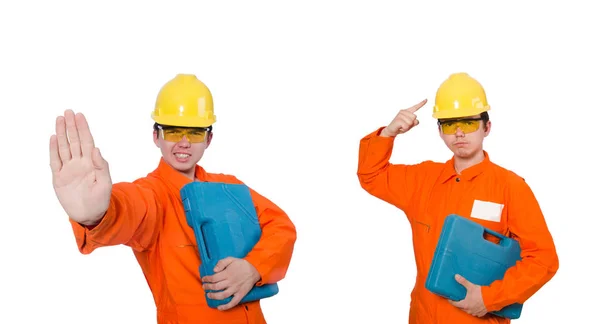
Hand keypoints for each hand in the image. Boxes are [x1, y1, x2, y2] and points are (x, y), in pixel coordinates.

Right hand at [50, 110, 111, 225]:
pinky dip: (53, 149)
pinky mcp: (59, 177)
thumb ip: (101, 166)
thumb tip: (96, 149)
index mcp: (91, 162)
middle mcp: (79, 163)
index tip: (80, 115)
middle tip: (68, 111)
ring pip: (64, 147)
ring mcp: (68, 169)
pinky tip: (54, 138)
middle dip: (71, 126)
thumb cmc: (100, 199)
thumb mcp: (105, 183)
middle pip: (74, 141)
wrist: (90, 215)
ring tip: (60, 119)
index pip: (86, 141)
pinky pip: (55, 161)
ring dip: (62, 133)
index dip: (83, 128)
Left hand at [201, 257, 260, 310]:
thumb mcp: (232, 259)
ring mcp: (235, 289)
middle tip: (204, 287)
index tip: (204, 279)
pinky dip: (226, 306)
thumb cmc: (242, 264)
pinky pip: (233, 302)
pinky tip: (220, 307)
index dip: (207, 279)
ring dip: (213, 296)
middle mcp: (230, 282)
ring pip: (222, 295)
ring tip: (208, 295)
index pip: (214, 278)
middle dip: (208, 287)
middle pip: (216, 287)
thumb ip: (222, 262)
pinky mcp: (240, 294)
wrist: (255, 270)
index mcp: (228, 273)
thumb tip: (214, 270)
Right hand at [380, 99, 426, 136]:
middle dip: (411, 124)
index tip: (426, 99)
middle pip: (414, 117)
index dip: (421, 104)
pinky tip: (400, 127)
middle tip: (404, 125)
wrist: (391, 131)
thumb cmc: (400, 127)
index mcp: (407, 112)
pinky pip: (406, 126)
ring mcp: (400, 115)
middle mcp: (403, 112)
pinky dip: (404, 129)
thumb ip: (414, 123)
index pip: (415, 107)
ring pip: (411, 122)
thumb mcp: (409, 125)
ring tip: (402, 126)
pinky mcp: (398, 119)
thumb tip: (416, 121)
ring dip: (407, 127)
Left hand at [449, 274, 487, 316]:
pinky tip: (475, 306)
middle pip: (461, 308)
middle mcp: (469, 310)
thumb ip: (463, 281)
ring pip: (468, 311)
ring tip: (467, 302)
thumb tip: (456, 276)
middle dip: (460, 304)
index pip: (455, 304)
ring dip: (467, 307)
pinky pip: (475, 312)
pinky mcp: (481, 313)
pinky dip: (474, 310)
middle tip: (459, 299)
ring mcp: (475, 312)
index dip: (452, 301)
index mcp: (465, 304)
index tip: (450, 299)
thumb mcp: (471, 286)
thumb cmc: (481, 294)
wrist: (492, 299)